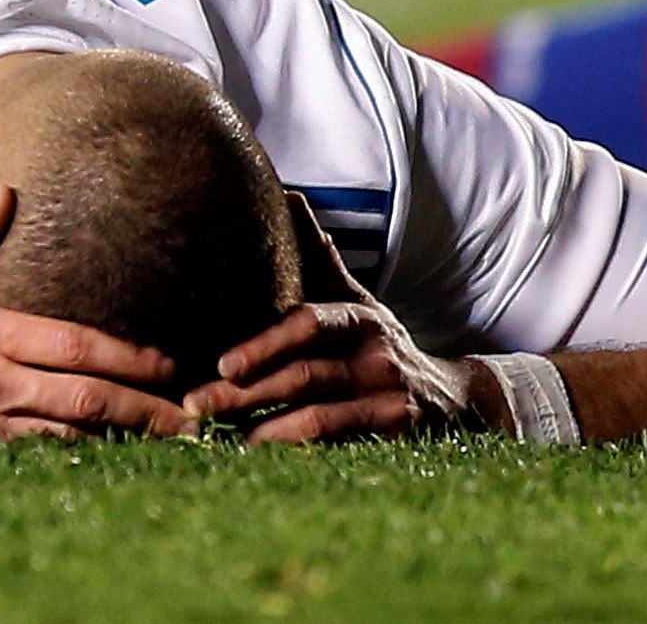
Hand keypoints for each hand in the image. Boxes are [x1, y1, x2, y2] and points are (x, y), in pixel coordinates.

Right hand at [0, 189, 196, 440]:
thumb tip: (1, 194)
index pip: (72, 343)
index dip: (127, 356)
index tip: (166, 364)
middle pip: (85, 398)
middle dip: (144, 408)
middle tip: (189, 417)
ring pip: (67, 436)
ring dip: (118, 440)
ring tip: (161, 443)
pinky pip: (33, 461)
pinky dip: (73, 461)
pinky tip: (102, 463)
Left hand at [183, 192, 486, 443]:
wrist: (453, 396)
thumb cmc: (379, 343)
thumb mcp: (354, 298)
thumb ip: (318, 256)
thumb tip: (286, 195)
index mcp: (358, 317)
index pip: (310, 325)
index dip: (267, 344)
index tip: (222, 363)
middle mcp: (376, 354)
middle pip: (304, 374)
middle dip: (244, 391)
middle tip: (193, 404)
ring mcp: (388, 396)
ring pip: (319, 414)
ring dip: (264, 425)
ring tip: (215, 433)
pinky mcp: (397, 433)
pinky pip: (340, 441)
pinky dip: (297, 447)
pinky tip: (258, 452)